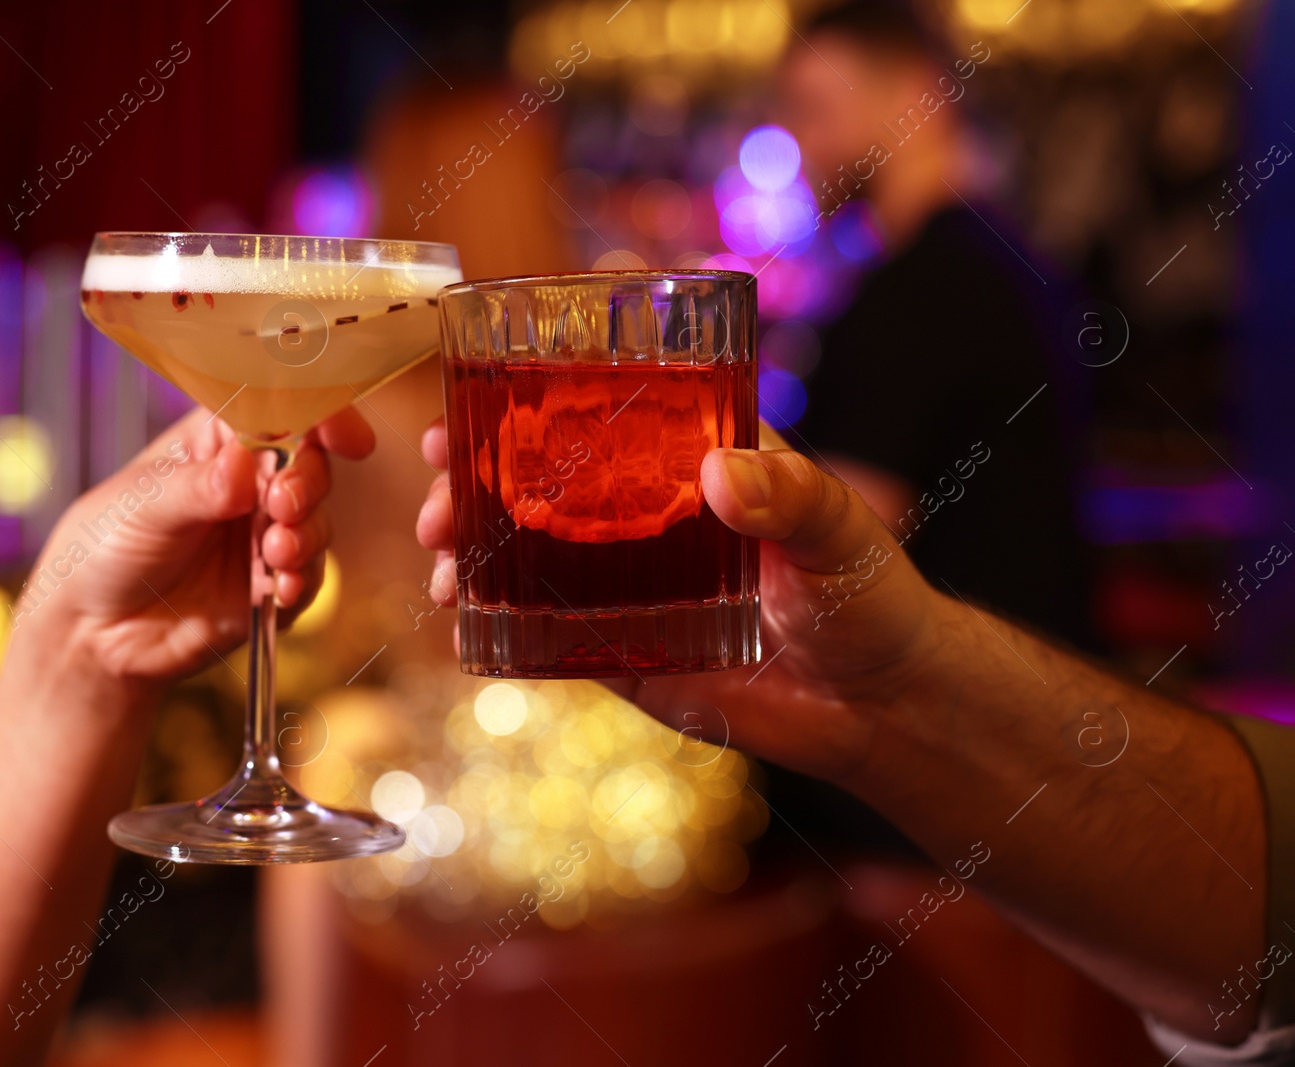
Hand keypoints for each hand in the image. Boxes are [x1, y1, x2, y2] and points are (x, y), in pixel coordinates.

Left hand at [18, 407, 373, 682]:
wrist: (91, 632)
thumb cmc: (102, 547)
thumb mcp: (142, 506)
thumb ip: (198, 487)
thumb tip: (244, 465)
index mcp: (217, 441)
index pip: (278, 412)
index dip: (318, 415)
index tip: (341, 435)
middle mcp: (249, 484)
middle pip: (309, 466)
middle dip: (308, 483)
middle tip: (283, 504)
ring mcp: (262, 535)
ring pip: (316, 522)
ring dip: (307, 535)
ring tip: (275, 553)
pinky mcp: (269, 585)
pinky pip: (308, 578)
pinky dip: (303, 580)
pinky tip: (281, 588)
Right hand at [415, 417, 953, 783]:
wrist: (879, 708)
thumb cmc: (869, 593)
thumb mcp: (838, 527)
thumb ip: (792, 493)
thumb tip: (721, 475)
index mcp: (696, 457)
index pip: (615, 396)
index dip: (548, 373)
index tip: (489, 356)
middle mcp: (648, 512)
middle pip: (544, 469)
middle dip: (479, 460)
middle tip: (438, 461)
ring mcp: (626, 581)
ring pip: (529, 546)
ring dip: (470, 536)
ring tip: (437, 544)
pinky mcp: (621, 650)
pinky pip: (545, 632)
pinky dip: (495, 621)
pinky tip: (457, 613)